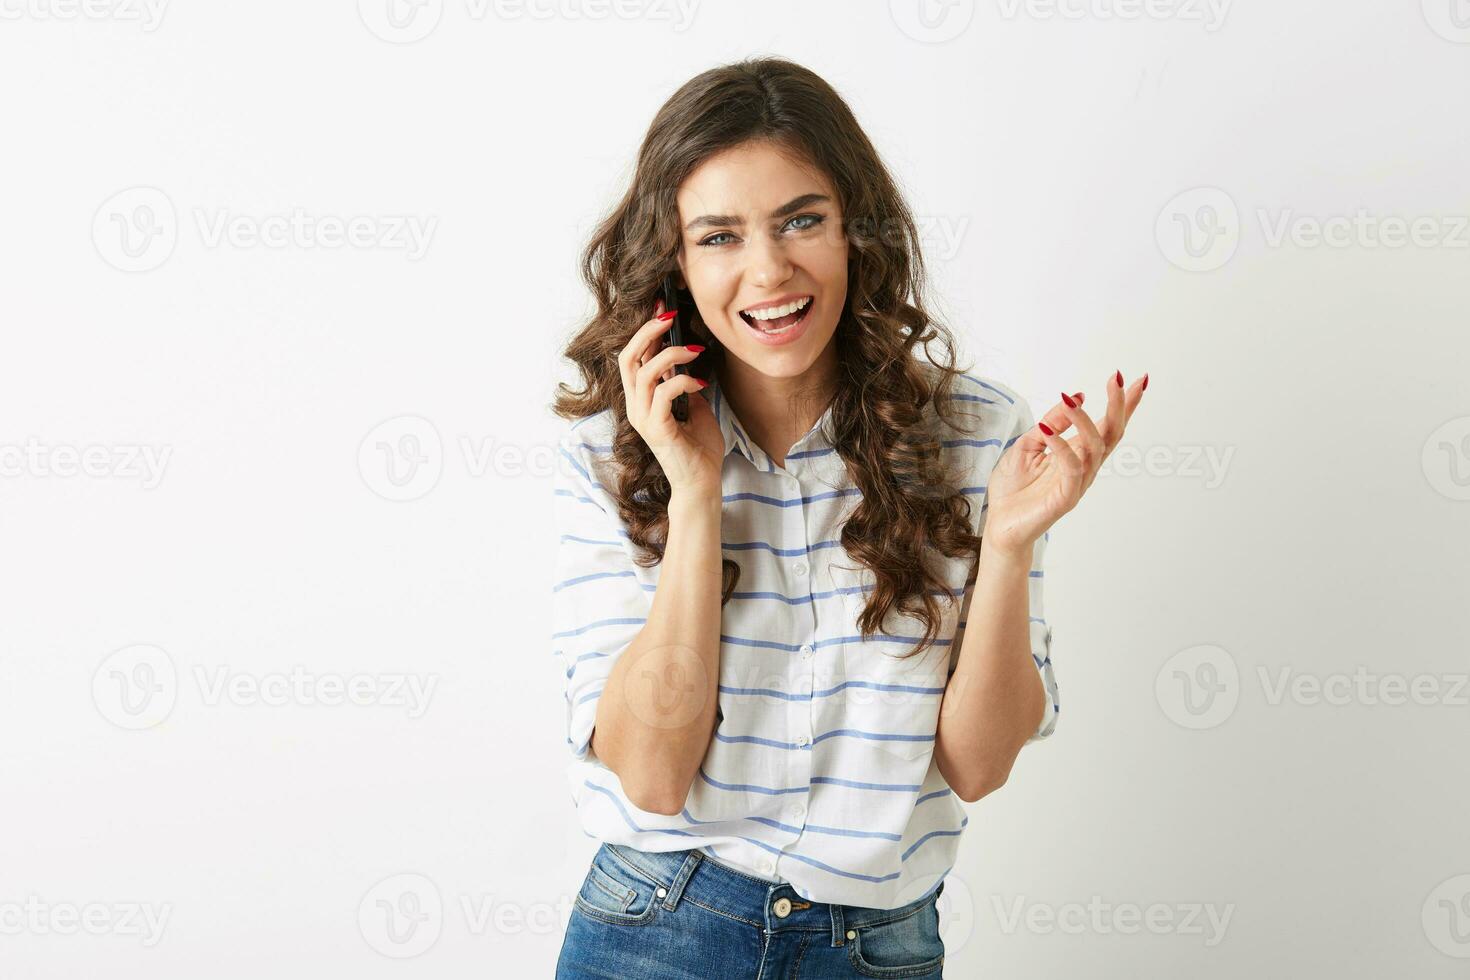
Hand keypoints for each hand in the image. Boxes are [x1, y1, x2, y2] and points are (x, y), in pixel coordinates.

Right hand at [618, 298, 722, 496]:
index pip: (632, 357)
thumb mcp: (695, 407)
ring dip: (671, 354)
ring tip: (695, 351)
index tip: (662, 308)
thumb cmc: (698, 449)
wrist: (701, 483)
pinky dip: (684, 382)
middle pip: (628, 357)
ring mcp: (642, 418)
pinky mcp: (656, 429)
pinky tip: (702, 384)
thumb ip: (685, 386)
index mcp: (640, 400)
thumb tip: (687, 364)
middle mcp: (635, 406)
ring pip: (644, 371)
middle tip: (670, 316)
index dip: (644, 330)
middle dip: (647, 331)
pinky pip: (664, 393)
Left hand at [982, 370, 1147, 559]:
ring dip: (1083, 420)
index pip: (1106, 425)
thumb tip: (1075, 396)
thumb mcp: (1027, 444)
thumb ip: (1049, 422)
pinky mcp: (1065, 498)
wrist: (999, 524)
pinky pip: (1072, 468)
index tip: (1138, 379)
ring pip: (1094, 447)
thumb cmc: (1013, 488)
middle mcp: (1083, 466)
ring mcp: (1077, 482)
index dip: (1124, 404)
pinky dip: (1062, 446)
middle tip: (1117, 378)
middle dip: (1118, 405)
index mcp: (1077, 453)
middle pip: (1111, 433)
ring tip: (1070, 401)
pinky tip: (1048, 431)